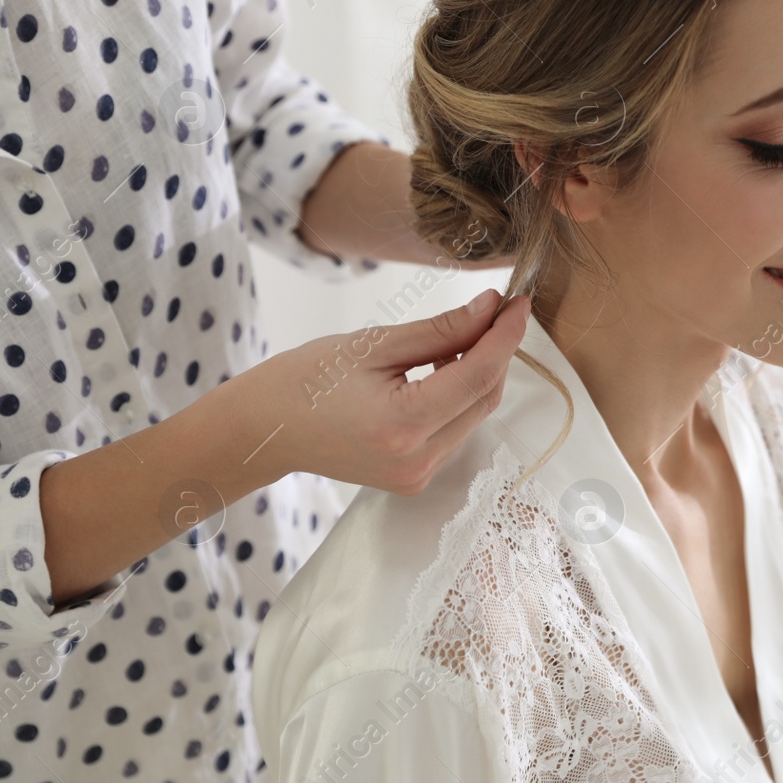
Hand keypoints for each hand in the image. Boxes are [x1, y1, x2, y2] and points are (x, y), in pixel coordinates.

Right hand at [239, 289, 530, 493]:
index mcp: (403, 425)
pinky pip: (456, 430)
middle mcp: (417, 461)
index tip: (519, 303)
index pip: (479, 375)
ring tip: (463, 335)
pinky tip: (444, 368)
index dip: (506, 335)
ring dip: (480, 373)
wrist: (264, 430)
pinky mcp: (415, 479)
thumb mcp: (373, 344)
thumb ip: (440, 329)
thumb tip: (491, 308)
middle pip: (484, 398)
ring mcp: (418, 476)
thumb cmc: (305, 379)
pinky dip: (460, 397)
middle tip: (496, 311)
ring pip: (475, 415)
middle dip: (497, 351)